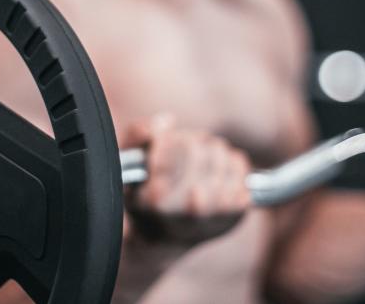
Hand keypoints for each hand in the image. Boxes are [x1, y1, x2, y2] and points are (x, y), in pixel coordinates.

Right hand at [122, 113, 251, 244]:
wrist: (161, 241)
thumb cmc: (140, 199)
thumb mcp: (124, 168)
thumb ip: (137, 135)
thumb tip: (167, 122)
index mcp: (160, 200)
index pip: (171, 145)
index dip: (164, 142)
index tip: (158, 150)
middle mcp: (192, 209)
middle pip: (198, 145)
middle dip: (187, 142)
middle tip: (180, 151)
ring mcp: (219, 212)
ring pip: (221, 151)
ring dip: (208, 149)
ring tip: (197, 162)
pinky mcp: (237, 212)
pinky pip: (240, 164)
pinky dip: (229, 160)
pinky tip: (215, 171)